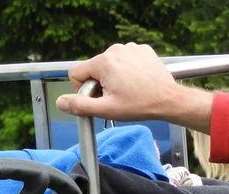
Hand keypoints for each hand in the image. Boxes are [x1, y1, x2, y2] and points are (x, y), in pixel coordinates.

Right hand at [55, 43, 213, 132]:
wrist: (168, 99)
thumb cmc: (139, 104)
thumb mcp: (106, 109)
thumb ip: (79, 105)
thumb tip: (60, 102)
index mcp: (104, 62)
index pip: (76, 73)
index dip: (82, 89)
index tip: (97, 98)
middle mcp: (116, 50)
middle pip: (93, 68)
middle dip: (98, 84)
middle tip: (114, 96)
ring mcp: (130, 48)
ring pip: (108, 65)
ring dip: (112, 78)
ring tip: (127, 90)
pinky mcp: (141, 50)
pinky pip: (123, 60)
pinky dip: (125, 71)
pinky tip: (135, 82)